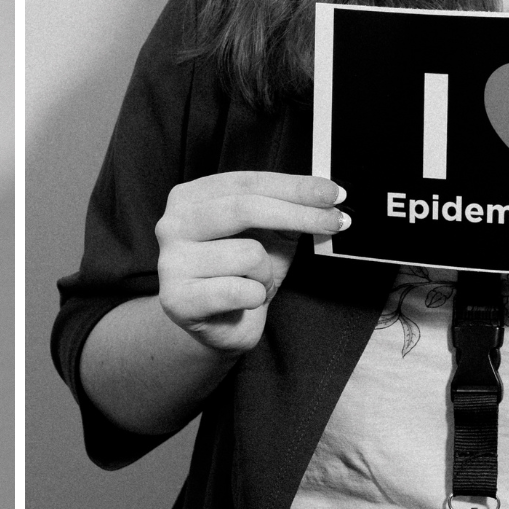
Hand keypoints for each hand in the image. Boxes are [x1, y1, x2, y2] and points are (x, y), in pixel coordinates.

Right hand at [154, 171, 347, 355]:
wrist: (219, 326)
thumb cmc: (242, 274)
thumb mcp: (268, 235)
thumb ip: (287, 210)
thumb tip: (327, 196)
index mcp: (190, 198)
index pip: (247, 183)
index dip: (293, 186)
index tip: (333, 193)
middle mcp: (172, 224)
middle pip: (243, 208)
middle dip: (298, 214)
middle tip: (337, 222)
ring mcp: (171, 262)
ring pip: (248, 254)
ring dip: (267, 273)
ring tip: (255, 284)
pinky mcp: (177, 299)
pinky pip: (241, 291)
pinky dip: (255, 297)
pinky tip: (243, 302)